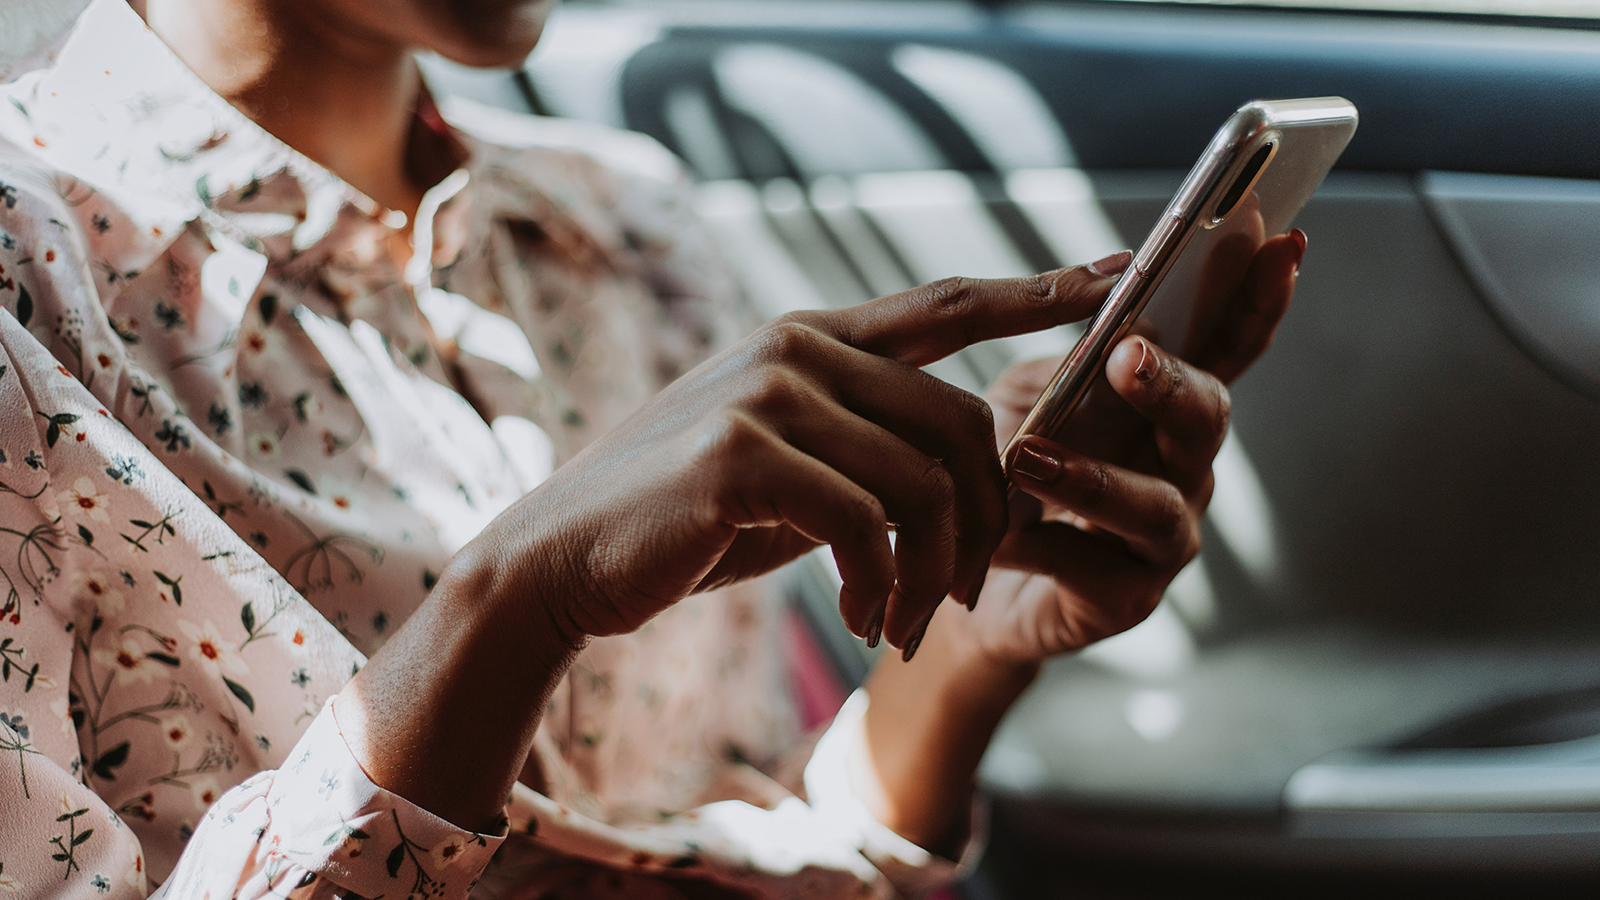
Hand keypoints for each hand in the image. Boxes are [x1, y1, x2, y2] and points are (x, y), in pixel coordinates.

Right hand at [470, 264, 1127, 653]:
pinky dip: (883, 587)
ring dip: (935, 573)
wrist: (563, 560)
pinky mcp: (740, 457)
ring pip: (924, 482)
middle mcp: (795, 350)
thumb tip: (956, 466)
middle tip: (965, 595)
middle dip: (988, 520)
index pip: (946, 305)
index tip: (1115, 279)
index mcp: (810, 341)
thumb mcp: (785, 467)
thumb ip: (860, 443)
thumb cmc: (683, 522)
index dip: (1036, 291)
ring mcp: (766, 395)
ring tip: (906, 623)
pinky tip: (864, 621)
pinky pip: (867, 525)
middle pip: (962, 421)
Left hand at [966, 229, 1305, 664]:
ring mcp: (1164, 537)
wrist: (965, 570)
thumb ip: (1070, 356)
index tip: (1281, 244)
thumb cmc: (1009, 469)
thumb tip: (1105, 292)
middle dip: (1172, 384)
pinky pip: (1094, 568)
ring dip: (1094, 478)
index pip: (1227, 346)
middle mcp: (1182, 466)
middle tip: (1128, 355)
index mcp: (1167, 404)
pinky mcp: (1126, 597)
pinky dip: (1042, 544)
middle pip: (1207, 419)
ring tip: (1029, 458)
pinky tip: (999, 534)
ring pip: (1155, 505)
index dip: (1259, 300)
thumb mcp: (1030, 394)